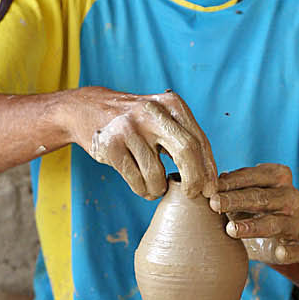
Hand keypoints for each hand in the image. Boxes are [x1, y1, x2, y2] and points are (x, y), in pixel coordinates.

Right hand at [87, 88, 217, 199]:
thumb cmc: (136, 124)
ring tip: (156, 188)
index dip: (209, 169)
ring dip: (159, 189)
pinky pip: (136, 180)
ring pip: (157, 174)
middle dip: (194, 180)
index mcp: (171, 105)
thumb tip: (209, 181)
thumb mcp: (162, 120)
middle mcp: (151, 112)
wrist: (88, 110)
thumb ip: (185, 140)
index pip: (199, 140)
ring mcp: (128, 127)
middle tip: (192, 194)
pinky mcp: (110, 144)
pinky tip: (141, 186)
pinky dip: (142, 190)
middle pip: (186, 151)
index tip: (211, 190)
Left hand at [209, 163, 298, 265]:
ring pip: (276, 223)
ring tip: (231, 230)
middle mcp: (291, 197)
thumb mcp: (236, 193)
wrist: (258, 237)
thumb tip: (208, 182)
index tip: (212, 186)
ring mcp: (294, 222)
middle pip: (264, 197)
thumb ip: (226, 186)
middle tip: (215, 203)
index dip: (234, 180)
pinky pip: (297, 249)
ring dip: (254, 226)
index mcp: (279, 177)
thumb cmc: (245, 207)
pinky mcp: (295, 246)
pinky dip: (290, 251)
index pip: (257, 175)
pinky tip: (280, 253)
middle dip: (237, 200)